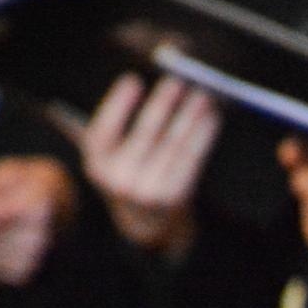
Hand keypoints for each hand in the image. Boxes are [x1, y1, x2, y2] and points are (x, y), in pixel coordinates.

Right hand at [80, 73, 220, 257]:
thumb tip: (104, 91)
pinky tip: (211, 119)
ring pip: (173, 144)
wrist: (150, 228)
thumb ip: (106, 131)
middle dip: (164, 104)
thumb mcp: (109, 161)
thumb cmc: (131, 179)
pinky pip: (191, 159)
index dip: (117, 104)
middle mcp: (119, 181)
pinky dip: (203, 136)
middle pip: (145, 133)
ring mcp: (147, 192)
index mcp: (96, 166)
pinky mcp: (174, 197)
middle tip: (177, 80)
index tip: (133, 79)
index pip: (103, 130)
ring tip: (202, 96)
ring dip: (190, 116)